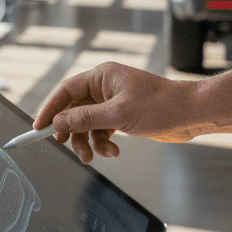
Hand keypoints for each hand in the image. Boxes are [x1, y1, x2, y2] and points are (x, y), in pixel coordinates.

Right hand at [33, 62, 202, 162]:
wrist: (192, 114)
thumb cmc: (161, 106)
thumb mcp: (118, 114)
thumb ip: (85, 119)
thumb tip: (58, 123)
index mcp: (102, 76)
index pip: (66, 91)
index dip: (51, 109)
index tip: (39, 128)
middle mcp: (105, 87)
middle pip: (74, 111)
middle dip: (73, 132)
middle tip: (72, 149)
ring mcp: (113, 103)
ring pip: (87, 125)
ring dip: (90, 142)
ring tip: (98, 155)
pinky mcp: (122, 117)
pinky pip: (101, 131)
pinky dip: (103, 143)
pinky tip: (113, 151)